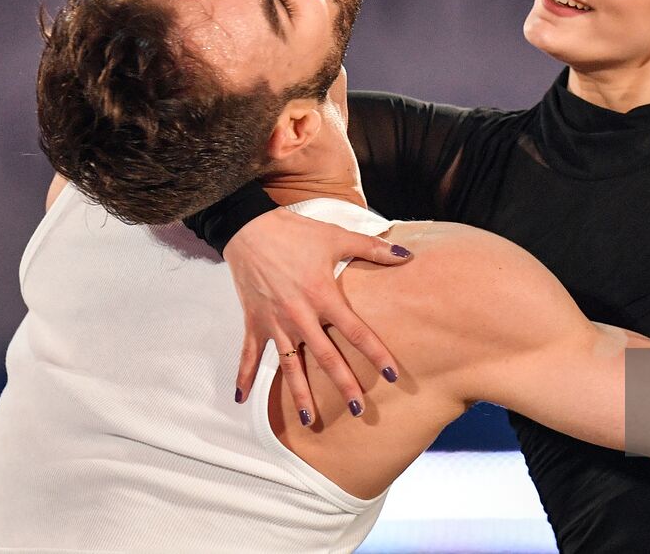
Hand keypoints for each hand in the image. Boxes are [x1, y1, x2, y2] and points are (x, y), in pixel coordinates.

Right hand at [226, 206, 413, 424]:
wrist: (249, 228)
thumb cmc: (295, 233)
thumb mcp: (337, 236)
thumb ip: (373, 249)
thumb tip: (406, 255)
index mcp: (323, 297)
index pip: (356, 332)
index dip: (376, 354)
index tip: (392, 375)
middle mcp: (300, 316)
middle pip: (326, 358)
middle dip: (343, 385)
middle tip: (357, 410)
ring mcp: (275, 322)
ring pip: (289, 366)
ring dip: (299, 394)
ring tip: (308, 420)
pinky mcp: (254, 322)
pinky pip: (249, 354)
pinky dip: (244, 376)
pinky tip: (242, 398)